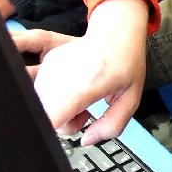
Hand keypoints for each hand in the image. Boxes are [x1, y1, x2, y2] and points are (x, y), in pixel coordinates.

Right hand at [13, 0, 149, 143]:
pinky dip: (53, 96)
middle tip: (84, 113)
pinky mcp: (47, 63)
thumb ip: (112, 126)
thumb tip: (87, 140)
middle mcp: (62, 76)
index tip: (71, 127)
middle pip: (46, 116)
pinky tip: (70, 91)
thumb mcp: (130, 98)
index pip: (50, 117)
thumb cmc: (125, 62)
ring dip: (58, 108)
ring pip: (41, 104)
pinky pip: (41, 91)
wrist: (116, 31)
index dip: (56, 130)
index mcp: (85, 85)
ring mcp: (51, 68)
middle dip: (64, 122)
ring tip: (79, 100)